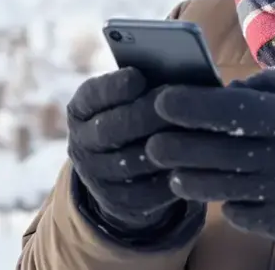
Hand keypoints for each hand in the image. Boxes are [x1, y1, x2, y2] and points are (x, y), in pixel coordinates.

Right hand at [66, 67, 184, 230]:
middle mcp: (81, 143)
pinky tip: (192, 163)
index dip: (113, 87)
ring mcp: (96, 176)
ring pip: (131, 161)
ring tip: (193, 131)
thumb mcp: (131, 99)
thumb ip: (147, 85)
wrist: (125, 171)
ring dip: (165, 145)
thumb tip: (178, 72)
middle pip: (111, 128)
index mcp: (81, 110)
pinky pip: (146, 192)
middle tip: (178, 105)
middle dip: (146, 114)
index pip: (91, 96)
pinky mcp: (118, 202)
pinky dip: (171, 176)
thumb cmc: (137, 117)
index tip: (138, 76)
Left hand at [146, 69, 274, 250]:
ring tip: (172, 168)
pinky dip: (220, 201)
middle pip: (217, 152)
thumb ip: (271, 84)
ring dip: (187, 178)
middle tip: (151, 141)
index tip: (162, 99)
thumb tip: (226, 85)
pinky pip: (234, 211)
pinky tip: (212, 190)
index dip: (195, 105)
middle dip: (176, 146)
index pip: (235, 110)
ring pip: (217, 187)